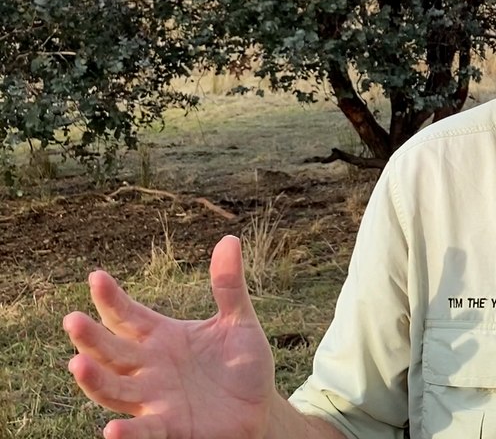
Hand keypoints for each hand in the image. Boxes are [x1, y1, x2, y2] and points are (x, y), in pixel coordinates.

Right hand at [63, 235, 276, 438]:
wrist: (260, 410)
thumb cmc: (243, 366)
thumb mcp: (238, 322)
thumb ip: (229, 286)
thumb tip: (229, 239)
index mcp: (161, 338)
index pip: (127, 315)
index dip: (111, 298)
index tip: (96, 276)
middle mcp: (149, 368)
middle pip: (111, 351)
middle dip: (90, 337)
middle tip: (72, 320)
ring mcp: (155, 399)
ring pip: (114, 389)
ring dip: (95, 380)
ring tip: (77, 364)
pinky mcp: (169, 428)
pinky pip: (144, 431)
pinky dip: (128, 433)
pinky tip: (111, 430)